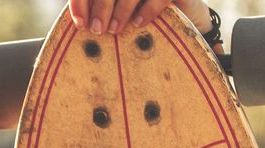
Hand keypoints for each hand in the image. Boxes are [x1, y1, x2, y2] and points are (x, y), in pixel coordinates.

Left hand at [68, 0, 212, 35]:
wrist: (184, 18)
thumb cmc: (143, 16)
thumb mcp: (119, 15)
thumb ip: (102, 12)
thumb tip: (80, 24)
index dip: (82, 2)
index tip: (80, 24)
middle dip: (101, 6)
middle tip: (97, 29)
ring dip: (122, 8)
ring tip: (114, 29)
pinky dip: (148, 9)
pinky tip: (138, 23)